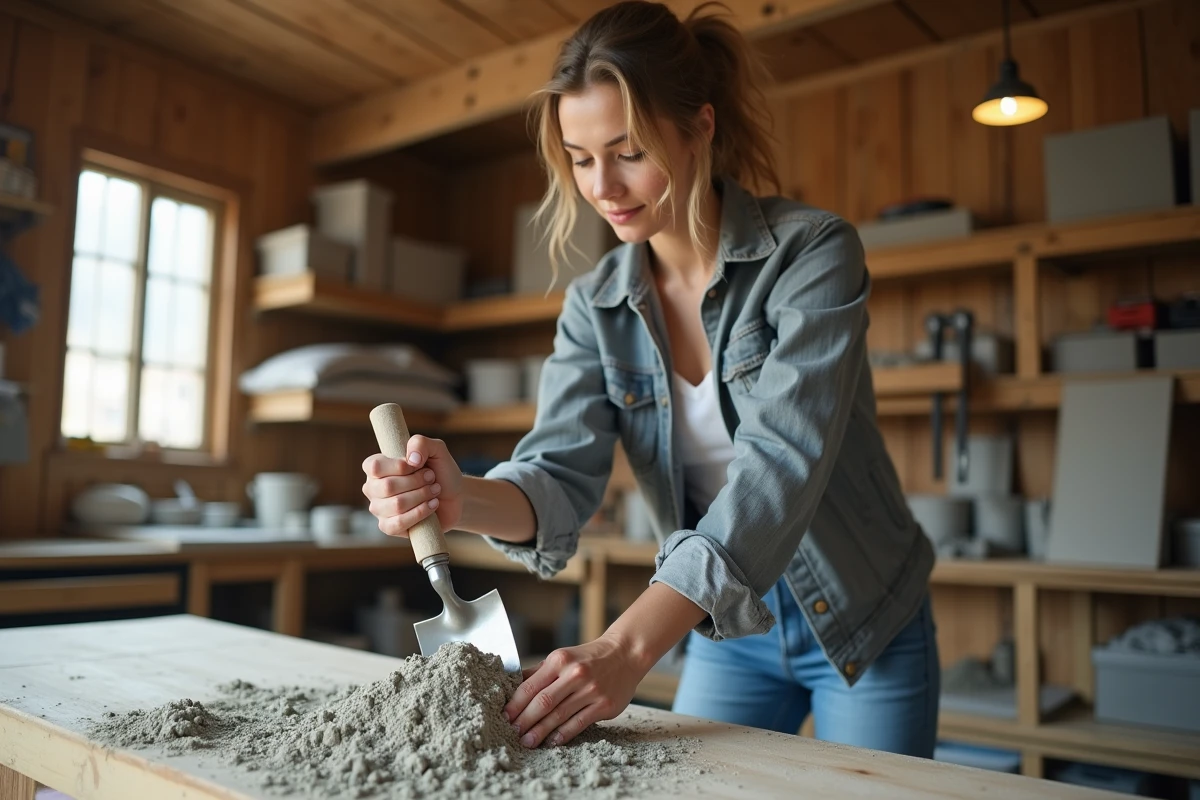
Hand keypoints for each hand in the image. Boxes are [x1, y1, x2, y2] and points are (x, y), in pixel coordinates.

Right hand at [361, 435, 464, 536]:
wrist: (454, 497)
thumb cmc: (440, 472)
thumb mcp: (436, 450)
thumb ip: (421, 443)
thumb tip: (411, 459)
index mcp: (377, 467)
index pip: (375, 466)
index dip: (398, 466)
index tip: (418, 464)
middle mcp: (373, 488)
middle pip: (387, 487)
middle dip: (417, 482)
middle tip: (432, 478)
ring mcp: (379, 509)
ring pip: (396, 505)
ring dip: (422, 496)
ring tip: (434, 491)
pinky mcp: (388, 527)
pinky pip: (397, 523)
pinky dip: (419, 513)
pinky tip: (431, 506)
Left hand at [503, 633, 648, 747]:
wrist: (626, 654)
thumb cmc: (589, 658)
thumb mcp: (563, 657)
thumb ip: (539, 672)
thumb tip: (511, 685)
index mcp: (559, 660)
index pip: (531, 685)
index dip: (515, 704)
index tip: (504, 717)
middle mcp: (575, 674)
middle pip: (543, 702)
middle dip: (524, 720)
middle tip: (512, 733)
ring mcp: (591, 690)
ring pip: (559, 715)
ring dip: (540, 731)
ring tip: (527, 741)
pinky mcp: (604, 705)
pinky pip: (579, 723)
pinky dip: (563, 734)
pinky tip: (552, 742)